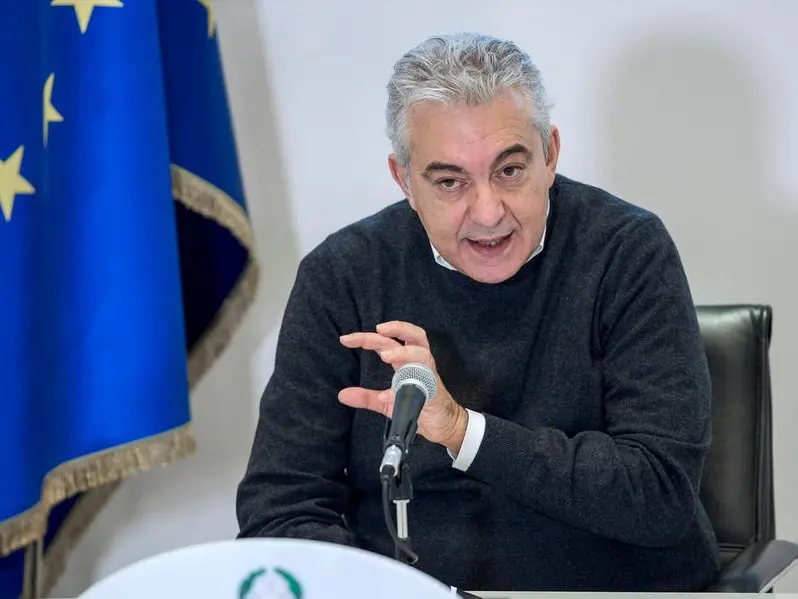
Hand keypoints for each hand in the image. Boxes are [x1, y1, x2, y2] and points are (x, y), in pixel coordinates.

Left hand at [338, 321, 467, 453]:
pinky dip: (405, 389)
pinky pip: (423, 384)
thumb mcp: (386, 403)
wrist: (442, 425)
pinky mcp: (434, 391)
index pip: (388, 341)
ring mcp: (428, 375)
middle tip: (369, 333)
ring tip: (385, 355)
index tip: (346, 339)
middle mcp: (418, 363)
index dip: (368, 337)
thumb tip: (342, 395)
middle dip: (389, 331)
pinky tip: (388, 396)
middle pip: (408, 337)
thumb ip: (366, 397)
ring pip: (421, 352)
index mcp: (406, 362)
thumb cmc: (419, 408)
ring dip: (404, 351)